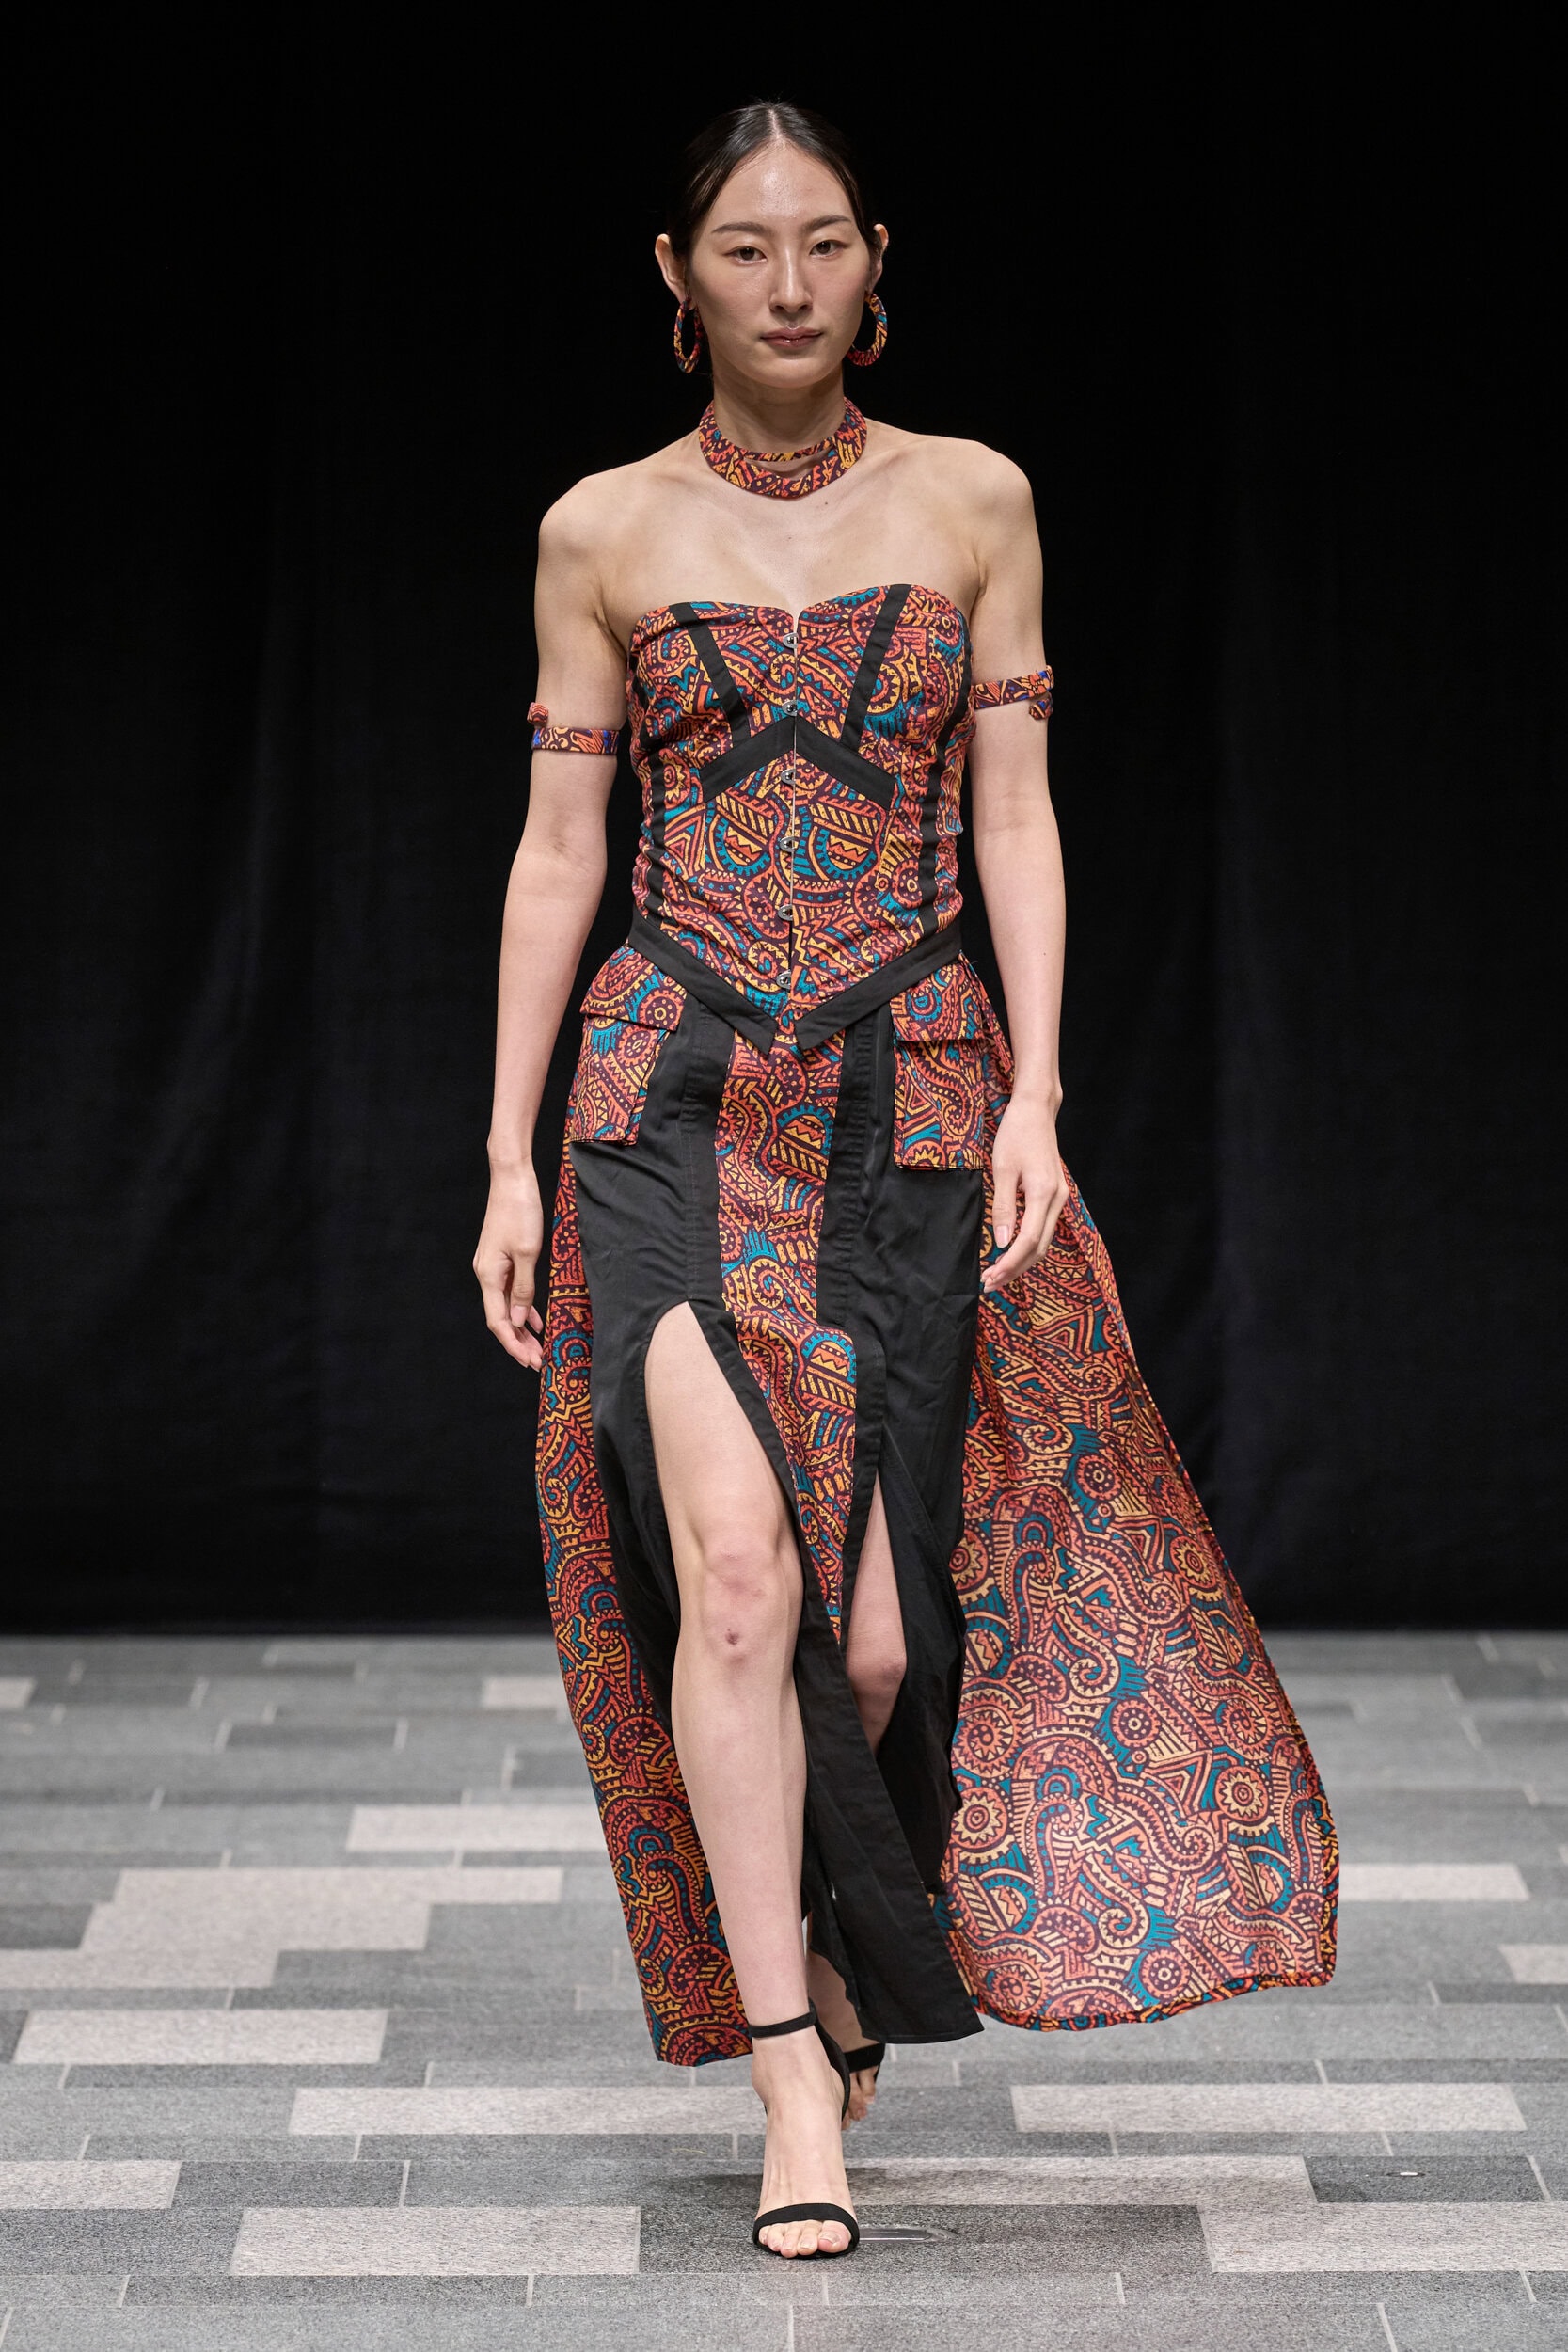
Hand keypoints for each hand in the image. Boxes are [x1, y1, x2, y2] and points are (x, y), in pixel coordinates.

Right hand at [473, 1165, 545, 1368]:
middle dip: (519, 1342)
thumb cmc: (521, 1211)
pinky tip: (537, 1320)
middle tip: (539, 1362)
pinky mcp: (501, 1258)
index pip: (498, 1321)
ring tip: (539, 1348)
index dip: (513, 1344)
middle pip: (501, 1318)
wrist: (512, 1178)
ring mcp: (493, 1266)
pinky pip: (511, 1291)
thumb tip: (521, 1321)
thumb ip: (524, 1289)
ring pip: (506, 1306)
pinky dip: (523, 1308)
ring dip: (522, 1328)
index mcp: (489, 1275)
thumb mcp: (528, 1252)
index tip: (530, 1362)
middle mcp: (486, 1274)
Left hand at [982, 1094, 1067, 1292]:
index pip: (1028, 1241)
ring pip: (1044, 1242)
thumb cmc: (1015, 1135)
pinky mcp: (1055, 1196)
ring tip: (997, 1274)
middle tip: (990, 1284)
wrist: (1036, 1112)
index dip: (1010, 1263)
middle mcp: (1058, 1199)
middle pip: (1039, 1248)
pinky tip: (1010, 1253)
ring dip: (1021, 1261)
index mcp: (1044, 1193)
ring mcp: (1060, 1198)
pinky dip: (1027, 1247)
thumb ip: (1002, 1208)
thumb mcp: (1002, 1169)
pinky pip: (1044, 1230)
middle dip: (1015, 1269)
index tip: (991, 1277)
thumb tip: (1000, 1242)